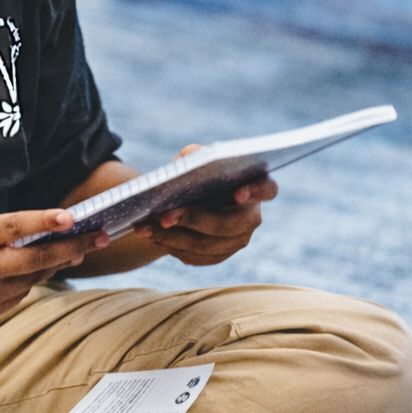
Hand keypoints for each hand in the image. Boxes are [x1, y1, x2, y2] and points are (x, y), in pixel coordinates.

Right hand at [0, 203, 107, 321]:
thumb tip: (34, 229)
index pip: (14, 228)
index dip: (44, 221)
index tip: (72, 215)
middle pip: (37, 260)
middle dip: (73, 247)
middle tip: (103, 236)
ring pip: (34, 277)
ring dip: (57, 262)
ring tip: (80, 247)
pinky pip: (21, 291)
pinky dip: (31, 277)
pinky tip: (39, 264)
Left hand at [133, 144, 277, 265]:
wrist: (187, 198)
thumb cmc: (196, 173)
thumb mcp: (194, 159)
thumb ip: (195, 155)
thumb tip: (188, 158)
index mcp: (255, 187)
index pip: (267, 190)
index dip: (255, 192)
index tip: (237, 193)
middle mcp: (251, 218)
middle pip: (228, 225)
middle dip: (194, 220)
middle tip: (164, 217)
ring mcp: (237, 241)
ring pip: (206, 245)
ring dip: (172, 237)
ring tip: (144, 228)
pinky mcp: (218, 256)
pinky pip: (195, 257)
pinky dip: (170, 246)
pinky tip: (150, 235)